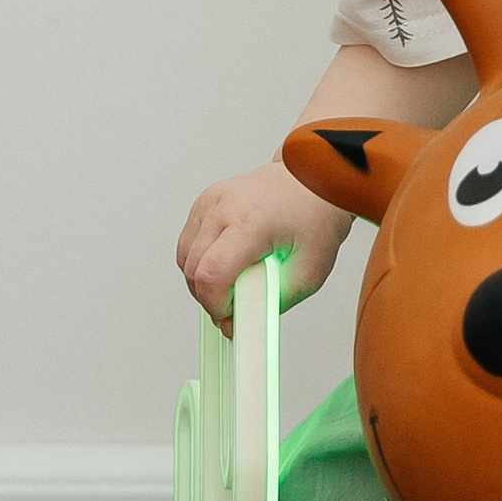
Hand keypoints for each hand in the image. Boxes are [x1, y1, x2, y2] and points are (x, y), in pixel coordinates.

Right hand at [177, 165, 349, 328]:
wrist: (316, 175)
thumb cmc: (317, 215)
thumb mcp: (310, 271)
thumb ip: (274, 303)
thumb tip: (240, 324)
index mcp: (251, 221)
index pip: (211, 275)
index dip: (217, 305)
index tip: (232, 316)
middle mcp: (224, 206)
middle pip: (193, 271)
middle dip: (211, 297)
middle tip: (240, 300)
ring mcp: (211, 200)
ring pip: (184, 259)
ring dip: (204, 280)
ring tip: (239, 277)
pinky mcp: (205, 201)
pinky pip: (188, 243)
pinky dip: (201, 260)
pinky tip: (229, 259)